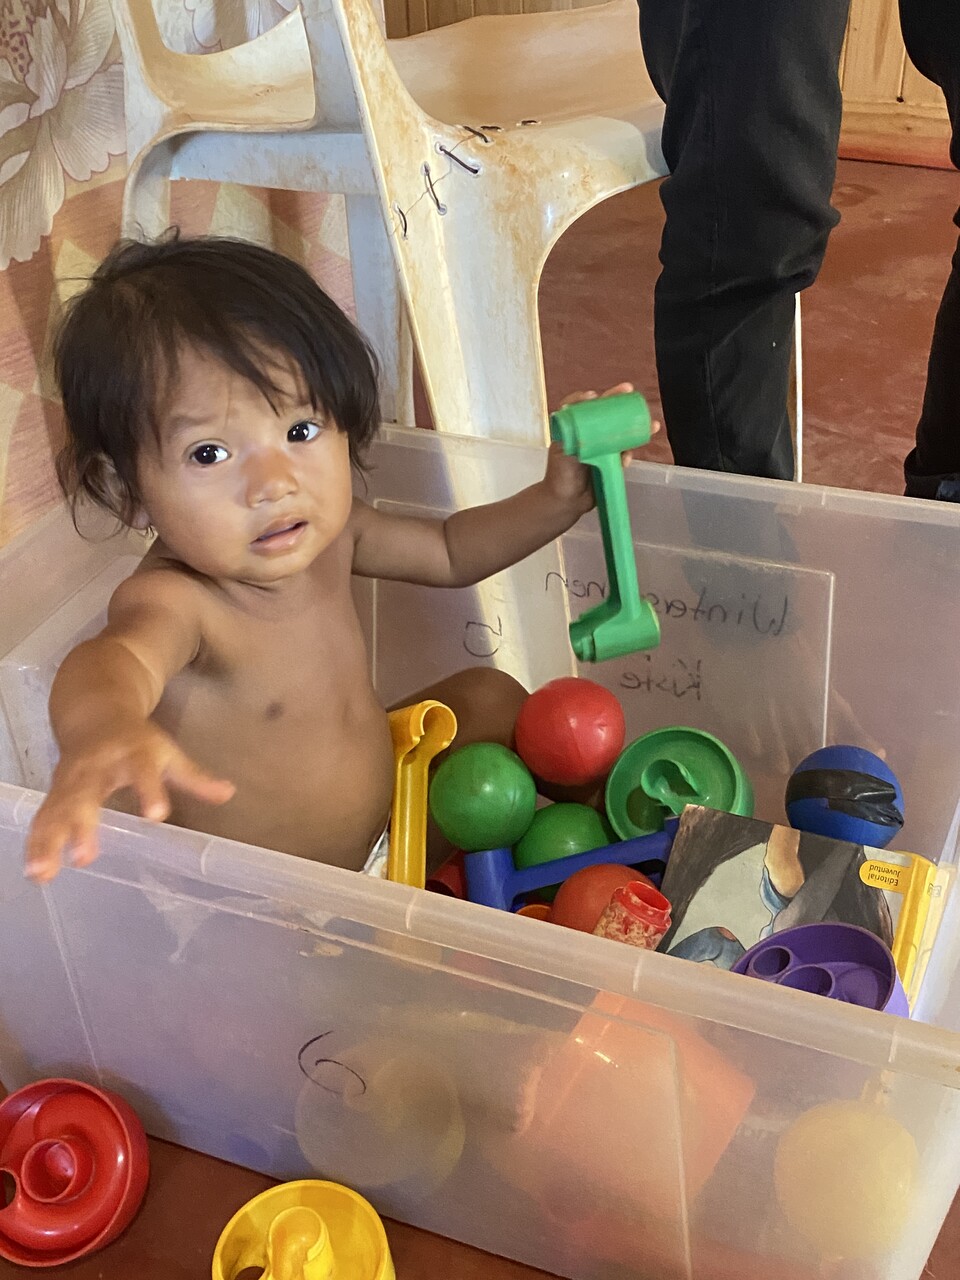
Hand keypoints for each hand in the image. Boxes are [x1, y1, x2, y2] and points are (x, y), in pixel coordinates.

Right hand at [25, 721, 234, 883]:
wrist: (95, 713)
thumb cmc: (137, 740)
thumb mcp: (168, 753)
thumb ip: (195, 777)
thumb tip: (228, 793)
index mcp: (132, 753)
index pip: (142, 770)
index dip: (149, 790)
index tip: (156, 814)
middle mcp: (98, 766)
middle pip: (87, 794)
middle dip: (82, 825)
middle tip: (84, 856)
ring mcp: (71, 779)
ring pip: (56, 809)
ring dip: (48, 841)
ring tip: (43, 873)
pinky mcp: (54, 792)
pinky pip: (43, 817)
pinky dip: (36, 843)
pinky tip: (35, 872)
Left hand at [543, 382, 659, 513]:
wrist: (567, 502)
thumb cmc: (560, 474)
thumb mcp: (562, 450)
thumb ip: (574, 435)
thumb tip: (584, 421)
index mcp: (572, 429)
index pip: (579, 407)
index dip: (587, 398)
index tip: (595, 395)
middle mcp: (587, 436)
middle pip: (603, 414)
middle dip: (618, 403)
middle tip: (628, 391)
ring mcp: (600, 449)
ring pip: (618, 433)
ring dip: (633, 427)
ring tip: (650, 424)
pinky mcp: (610, 463)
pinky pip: (622, 454)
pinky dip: (628, 454)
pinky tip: (627, 457)